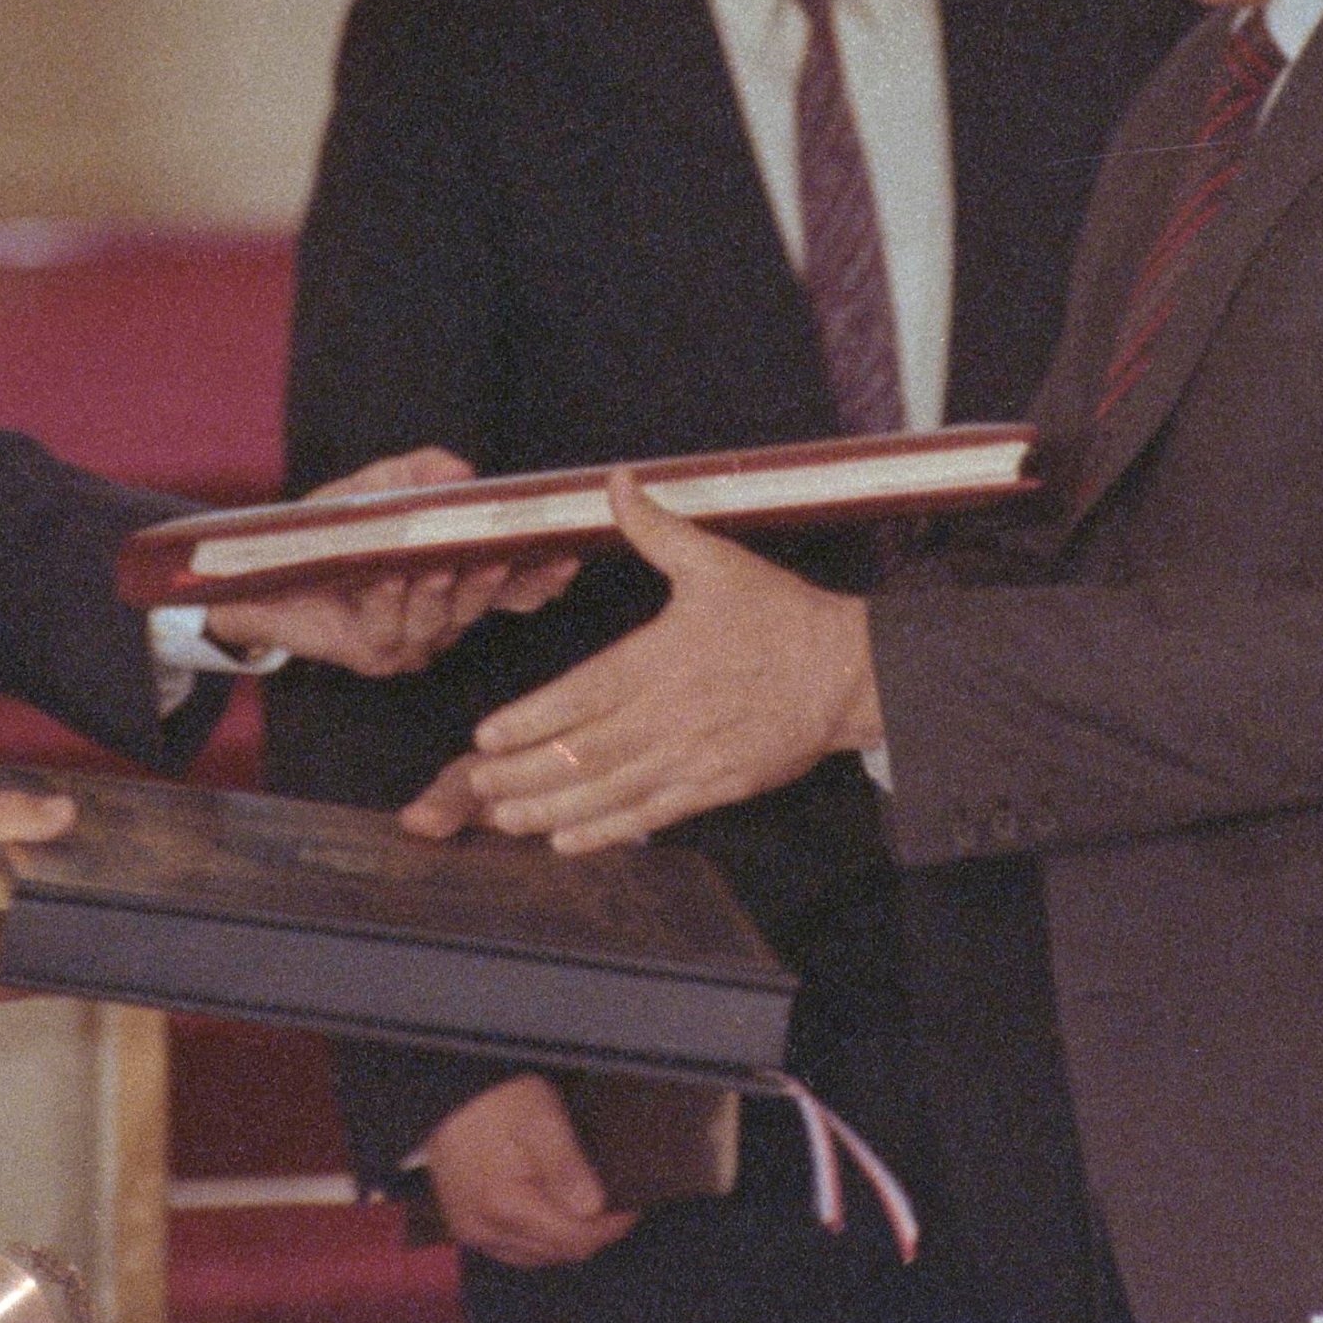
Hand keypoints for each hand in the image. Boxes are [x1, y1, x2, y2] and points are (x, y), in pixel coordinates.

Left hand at [204, 450, 578, 678]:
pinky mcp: (370, 654)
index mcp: (453, 581)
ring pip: (439, 623)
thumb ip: (420, 472)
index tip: (564, 558)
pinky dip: (389, 603)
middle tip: (496, 557)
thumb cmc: (329, 530)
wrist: (264, 570)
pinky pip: (389, 631)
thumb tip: (462, 471)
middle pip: (480, 606)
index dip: (539, 576)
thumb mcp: (376, 487)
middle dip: (490, 584)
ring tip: (436, 565)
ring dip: (438, 594)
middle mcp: (439, 616)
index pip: (511, 586)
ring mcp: (407, 640)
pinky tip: (386, 580)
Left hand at [399, 474, 876, 854]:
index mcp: (661, 658)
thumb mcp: (715, 561)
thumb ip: (654, 527)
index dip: (531, 721)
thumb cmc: (778, 615)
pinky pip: (651, 815)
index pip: (582, 695)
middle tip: (475, 786)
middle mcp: (669, 715)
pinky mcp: (715, 787)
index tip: (486, 736)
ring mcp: (691, 757)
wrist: (847, 671)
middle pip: (584, 754)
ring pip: (609, 791)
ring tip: (504, 819)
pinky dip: (606, 832)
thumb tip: (614, 481)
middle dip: (524, 775)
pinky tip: (567, 841)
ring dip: (552, 810)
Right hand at [419, 1073, 635, 1267]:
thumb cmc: (498, 1099)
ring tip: (590, 1213)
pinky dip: (540, 1240)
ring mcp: (472, 1233)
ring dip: (566, 1240)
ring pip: (536, 1256)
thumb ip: (568, 1167)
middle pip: (556, 1253)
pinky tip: (554, 1217)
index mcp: (505, 1204)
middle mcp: (484, 1230)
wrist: (449, 1093)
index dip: (608, 1228)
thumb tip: (593, 1208)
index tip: (629, 1208)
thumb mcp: (543, 1119)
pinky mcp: (466, 1228)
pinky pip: (514, 1250)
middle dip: (591, 1235)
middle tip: (616, 1210)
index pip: (572, 1239)